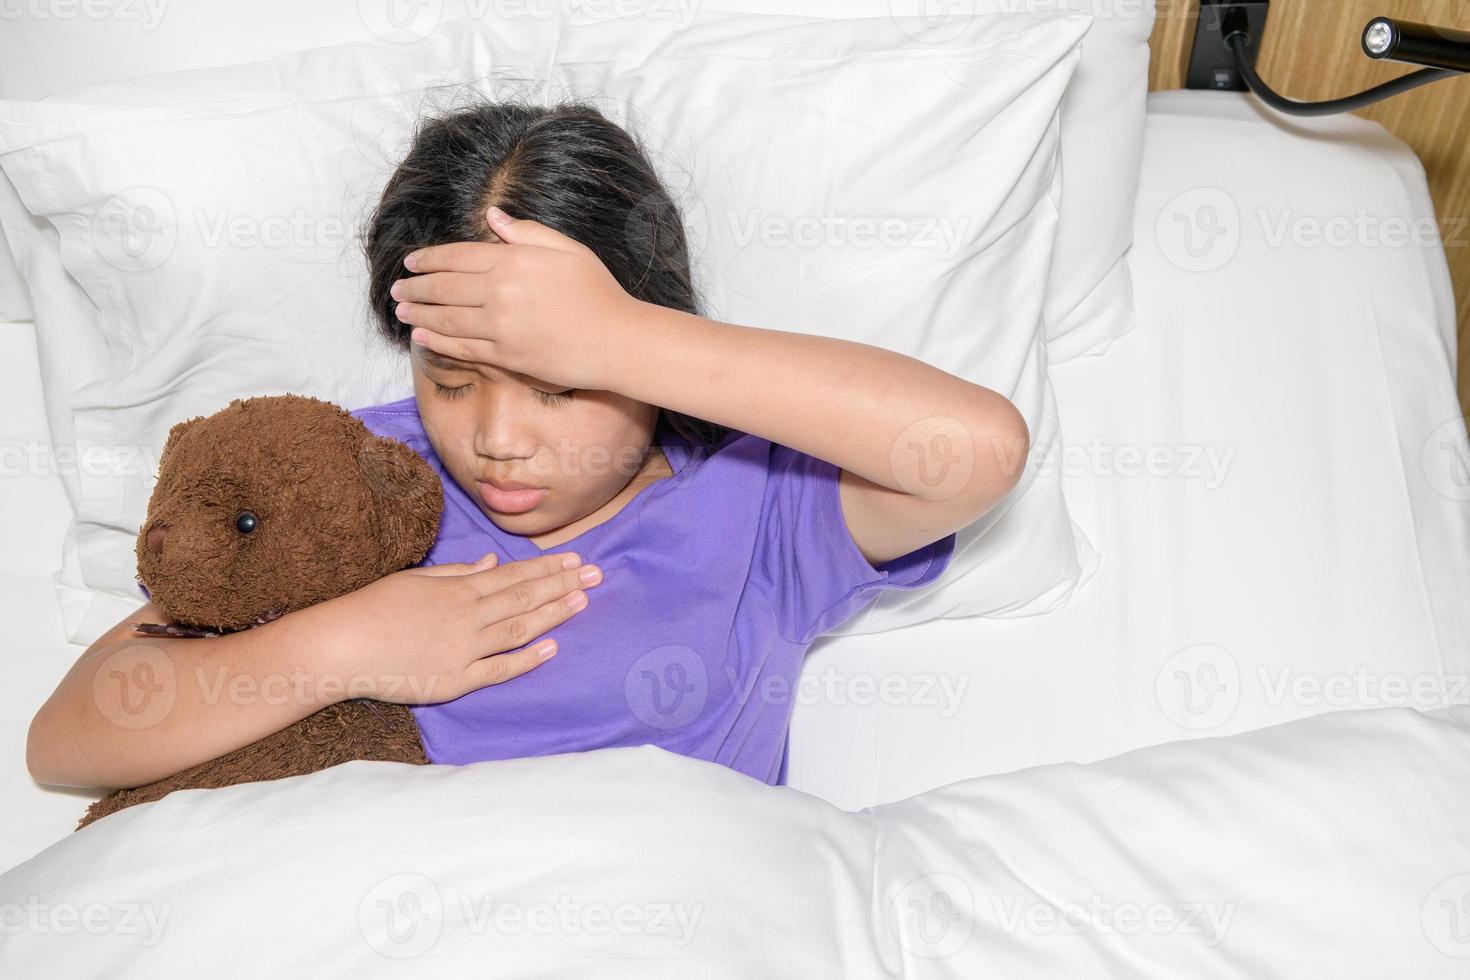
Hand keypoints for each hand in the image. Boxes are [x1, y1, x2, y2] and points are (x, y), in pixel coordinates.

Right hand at [322, 551, 602, 703]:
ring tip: (583, 602)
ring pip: (519, 629)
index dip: (547, 567)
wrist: (340, 647)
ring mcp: (464, 649)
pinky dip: (528, 659)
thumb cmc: (371, 609)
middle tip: (597, 575)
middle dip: (563, 585)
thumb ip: (456, 573)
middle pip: (524, 597)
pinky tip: (553, 648)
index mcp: (456, 589)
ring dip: (554, 614)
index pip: (513, 575)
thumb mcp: (415, 580)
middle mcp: (467, 616)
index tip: (575, 560)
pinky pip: (499, 669)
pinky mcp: (456, 680)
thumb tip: (491, 562)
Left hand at [391, 206, 640, 390]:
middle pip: (444, 287)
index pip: (457, 257)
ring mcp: (500, 326)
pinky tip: (422, 337)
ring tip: (402, 312)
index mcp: (513, 260)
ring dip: (419, 314)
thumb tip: (491, 216)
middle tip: (398, 289)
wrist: (617, 340)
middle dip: (415, 288)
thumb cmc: (598, 291)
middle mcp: (500, 292)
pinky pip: (462, 347)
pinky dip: (437, 342)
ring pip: (446, 319)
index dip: (429, 259)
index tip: (411, 263)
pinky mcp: (505, 356)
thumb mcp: (567, 249)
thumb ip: (525, 232)